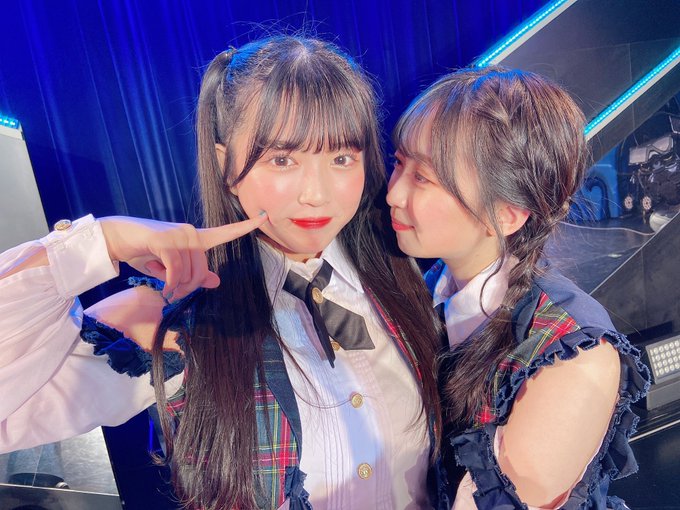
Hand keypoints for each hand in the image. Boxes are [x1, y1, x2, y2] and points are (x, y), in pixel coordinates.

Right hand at [99, 213, 266, 300]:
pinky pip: (176, 270)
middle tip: (170, 289)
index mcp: (196, 237)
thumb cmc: (144, 252)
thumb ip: (193, 273)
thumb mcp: (171, 267)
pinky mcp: (165, 239)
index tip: (264, 217)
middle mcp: (191, 232)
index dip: (245, 226)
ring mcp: (179, 234)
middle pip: (201, 272)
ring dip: (174, 285)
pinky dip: (169, 283)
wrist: (115, 238)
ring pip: (188, 274)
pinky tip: (163, 286)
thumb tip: (215, 281)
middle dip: (186, 287)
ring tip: (159, 276)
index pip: (225, 232)